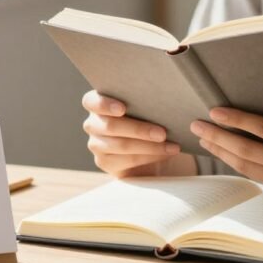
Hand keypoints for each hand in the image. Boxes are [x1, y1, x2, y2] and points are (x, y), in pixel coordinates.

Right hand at [81, 90, 195, 177]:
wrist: (152, 144)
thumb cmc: (151, 117)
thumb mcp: (150, 106)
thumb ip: (152, 99)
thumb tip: (172, 103)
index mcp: (98, 103)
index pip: (91, 101)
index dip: (104, 104)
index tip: (122, 108)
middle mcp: (93, 123)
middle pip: (110, 126)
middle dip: (139, 129)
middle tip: (163, 133)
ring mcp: (96, 144)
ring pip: (121, 145)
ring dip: (150, 146)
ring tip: (171, 146)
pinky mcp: (105, 162)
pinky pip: (127, 160)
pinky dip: (149, 157)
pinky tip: (165, 153)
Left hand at [190, 107, 262, 194]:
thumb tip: (245, 114)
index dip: (236, 119)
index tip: (214, 111)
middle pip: (247, 149)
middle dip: (218, 137)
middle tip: (197, 124)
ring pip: (245, 165)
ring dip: (220, 151)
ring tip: (203, 137)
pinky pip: (254, 174)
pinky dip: (235, 162)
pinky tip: (222, 152)